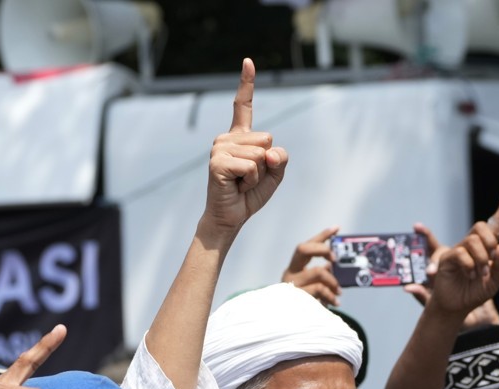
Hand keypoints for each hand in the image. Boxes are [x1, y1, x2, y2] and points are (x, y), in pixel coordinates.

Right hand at [200, 59, 287, 235]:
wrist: (231, 217)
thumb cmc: (249, 195)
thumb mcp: (274, 175)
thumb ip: (280, 159)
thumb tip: (270, 152)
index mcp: (240, 137)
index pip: (243, 106)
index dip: (246, 83)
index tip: (248, 61)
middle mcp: (227, 138)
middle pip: (267, 139)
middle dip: (266, 164)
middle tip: (248, 178)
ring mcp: (219, 148)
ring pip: (261, 154)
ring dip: (258, 174)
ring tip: (242, 182)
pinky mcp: (218, 162)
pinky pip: (252, 166)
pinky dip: (251, 180)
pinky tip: (237, 186)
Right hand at [281, 225, 341, 305]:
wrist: (288, 329)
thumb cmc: (304, 307)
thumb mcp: (313, 289)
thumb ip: (321, 276)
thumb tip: (331, 266)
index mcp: (294, 269)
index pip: (306, 246)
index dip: (321, 236)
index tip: (337, 228)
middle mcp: (290, 274)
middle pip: (303, 248)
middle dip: (322, 249)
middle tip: (334, 258)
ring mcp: (292, 285)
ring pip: (318, 272)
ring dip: (333, 281)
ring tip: (339, 292)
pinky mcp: (296, 297)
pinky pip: (318, 290)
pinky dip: (330, 295)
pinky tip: (335, 303)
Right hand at [404, 225, 498, 327]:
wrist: (458, 306)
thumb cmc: (475, 292)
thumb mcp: (496, 281)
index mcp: (487, 247)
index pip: (497, 223)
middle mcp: (472, 244)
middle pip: (481, 226)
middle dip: (490, 241)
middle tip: (491, 259)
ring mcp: (459, 250)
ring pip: (473, 240)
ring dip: (481, 259)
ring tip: (479, 274)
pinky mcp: (448, 258)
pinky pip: (461, 253)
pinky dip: (469, 265)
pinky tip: (469, 275)